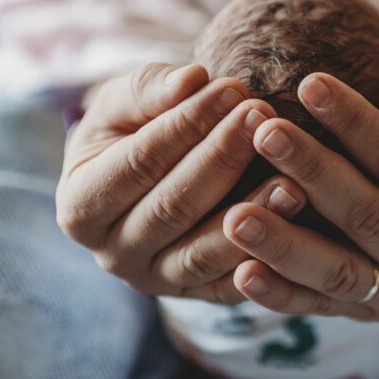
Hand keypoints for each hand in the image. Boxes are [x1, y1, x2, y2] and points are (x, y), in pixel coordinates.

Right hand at [56, 63, 307, 301]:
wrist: (149, 177)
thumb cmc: (134, 129)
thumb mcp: (125, 103)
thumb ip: (150, 88)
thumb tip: (192, 80)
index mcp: (80, 206)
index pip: (138, 162)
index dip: (186, 124)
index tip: (232, 88)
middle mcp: (112, 254)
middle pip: (173, 207)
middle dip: (223, 157)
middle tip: (266, 117)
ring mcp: (155, 282)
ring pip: (204, 252)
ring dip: (251, 211)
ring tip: (293, 175)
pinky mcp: (198, 298)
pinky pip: (233, 286)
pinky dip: (266, 260)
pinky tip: (299, 222)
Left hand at [222, 61, 378, 320]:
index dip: (358, 124)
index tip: (310, 83)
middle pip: (366, 216)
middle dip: (313, 173)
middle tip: (264, 133)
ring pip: (337, 272)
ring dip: (284, 245)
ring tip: (235, 214)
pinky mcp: (360, 317)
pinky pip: (315, 308)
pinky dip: (278, 294)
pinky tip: (240, 273)